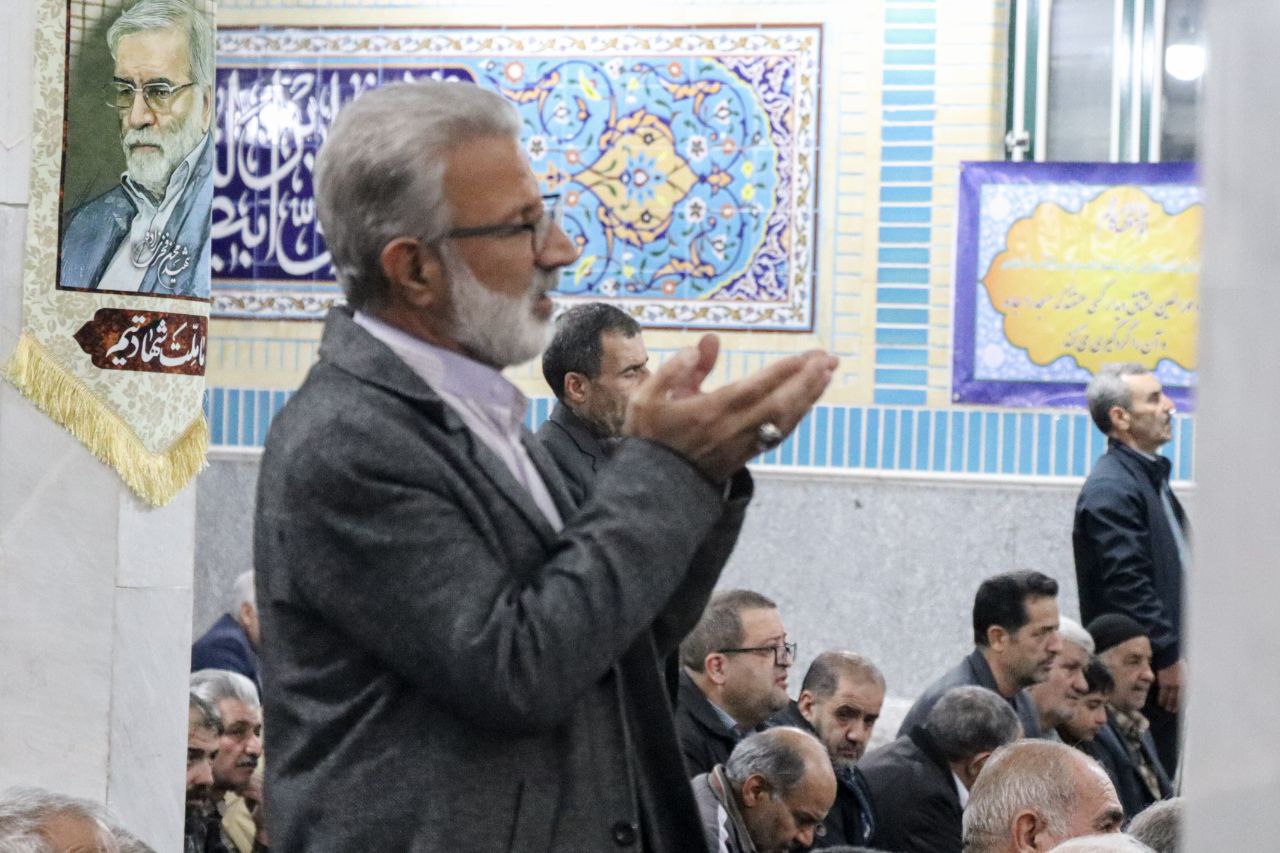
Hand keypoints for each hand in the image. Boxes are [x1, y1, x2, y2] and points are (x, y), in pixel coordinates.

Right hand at [625, 334, 836, 482]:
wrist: (654, 487)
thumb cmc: (650, 438)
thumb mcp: (647, 399)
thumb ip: (674, 370)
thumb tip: (705, 345)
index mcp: (709, 413)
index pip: (753, 390)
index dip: (780, 374)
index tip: (804, 357)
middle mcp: (732, 430)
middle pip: (778, 404)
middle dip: (807, 381)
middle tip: (829, 359)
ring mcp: (743, 444)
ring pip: (784, 420)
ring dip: (810, 396)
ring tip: (828, 373)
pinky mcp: (747, 455)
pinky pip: (779, 433)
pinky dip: (798, 414)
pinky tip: (808, 400)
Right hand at [1155, 659, 1184, 712]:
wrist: (1170, 656)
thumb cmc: (1178, 662)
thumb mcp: (1185, 671)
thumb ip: (1184, 680)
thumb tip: (1184, 687)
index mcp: (1186, 682)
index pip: (1185, 696)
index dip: (1183, 703)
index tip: (1181, 708)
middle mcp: (1179, 685)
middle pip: (1178, 699)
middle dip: (1175, 705)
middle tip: (1173, 711)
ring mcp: (1171, 684)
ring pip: (1169, 697)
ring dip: (1168, 704)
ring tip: (1167, 708)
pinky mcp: (1163, 682)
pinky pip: (1162, 693)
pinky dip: (1161, 699)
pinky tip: (1160, 703)